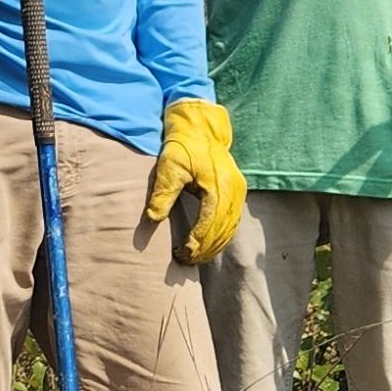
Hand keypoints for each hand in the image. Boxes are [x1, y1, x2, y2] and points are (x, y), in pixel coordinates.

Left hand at [141, 98, 249, 267]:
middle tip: (187, 261)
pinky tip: (210, 247)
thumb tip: (152, 219)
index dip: (197, 240)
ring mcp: (239, 191)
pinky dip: (223, 236)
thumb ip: (163, 194)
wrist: (201, 129)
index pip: (209, 220)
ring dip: (215, 246)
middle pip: (222, 228)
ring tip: (197, 258)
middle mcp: (233, 190)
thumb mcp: (169, 167)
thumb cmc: (183, 147)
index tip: (183, 253)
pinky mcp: (239, 192)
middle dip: (205, 248)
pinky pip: (234, 221)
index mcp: (217, 184)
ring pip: (230, 228)